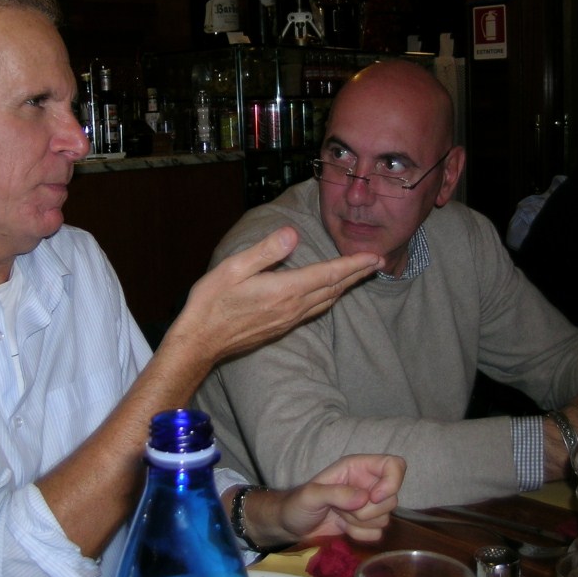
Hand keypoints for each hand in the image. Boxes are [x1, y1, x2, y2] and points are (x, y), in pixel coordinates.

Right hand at [164, 226, 380, 368]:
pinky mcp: (281, 327)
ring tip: (359, 275)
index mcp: (284, 290)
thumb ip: (265, 251)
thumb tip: (292, 235)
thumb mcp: (233, 268)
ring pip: (326, 301)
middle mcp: (292, 307)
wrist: (200, 342)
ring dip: (345, 286)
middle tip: (377, 262)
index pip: (327, 274)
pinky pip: (314, 310)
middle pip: (333, 288)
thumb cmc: (212, 303)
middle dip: (356, 274)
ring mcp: (288, 320)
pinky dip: (329, 297)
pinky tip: (329, 294)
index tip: (373, 257)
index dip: (353, 264)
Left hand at [251, 454, 405, 547]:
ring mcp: (368, 505)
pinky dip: (359, 534)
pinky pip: (377, 533)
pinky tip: (342, 527)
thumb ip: (336, 493)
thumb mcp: (311, 495)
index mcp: (358, 467)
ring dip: (360, 523)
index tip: (373, 498)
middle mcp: (367, 483)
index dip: (391, 482)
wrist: (292, 525)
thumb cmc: (298, 503)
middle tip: (342, 510)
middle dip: (367, 511)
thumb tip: (364, 498)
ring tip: (339, 516)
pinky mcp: (367, 524)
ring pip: (385, 518)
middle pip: (391, 498)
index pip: (394, 465)